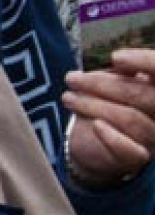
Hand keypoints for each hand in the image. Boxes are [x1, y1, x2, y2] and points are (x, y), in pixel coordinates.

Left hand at [63, 49, 154, 185]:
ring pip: (129, 118)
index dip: (144, 62)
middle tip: (72, 79)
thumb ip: (121, 73)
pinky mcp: (139, 157)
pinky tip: (96, 125)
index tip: (116, 57)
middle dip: (103, 84)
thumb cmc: (106, 105)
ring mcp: (154, 137)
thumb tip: (120, 60)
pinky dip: (112, 136)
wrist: (95, 145)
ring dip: (94, 106)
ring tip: (68, 98)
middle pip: (141, 95)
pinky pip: (129, 148)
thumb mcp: (112, 84)